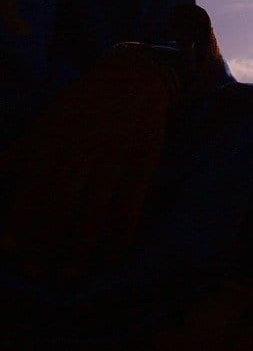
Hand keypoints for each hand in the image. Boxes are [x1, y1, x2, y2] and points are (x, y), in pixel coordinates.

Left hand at [0, 44, 174, 277]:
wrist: (132, 78)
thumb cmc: (81, 106)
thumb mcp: (45, 123)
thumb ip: (18, 152)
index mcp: (52, 142)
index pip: (31, 190)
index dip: (18, 224)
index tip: (9, 250)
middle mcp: (81, 150)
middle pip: (61, 206)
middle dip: (46, 243)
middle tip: (36, 270)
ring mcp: (114, 157)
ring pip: (95, 213)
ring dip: (80, 249)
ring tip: (69, 273)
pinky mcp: (142, 163)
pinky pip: (130, 209)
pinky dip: (118, 238)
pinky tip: (108, 256)